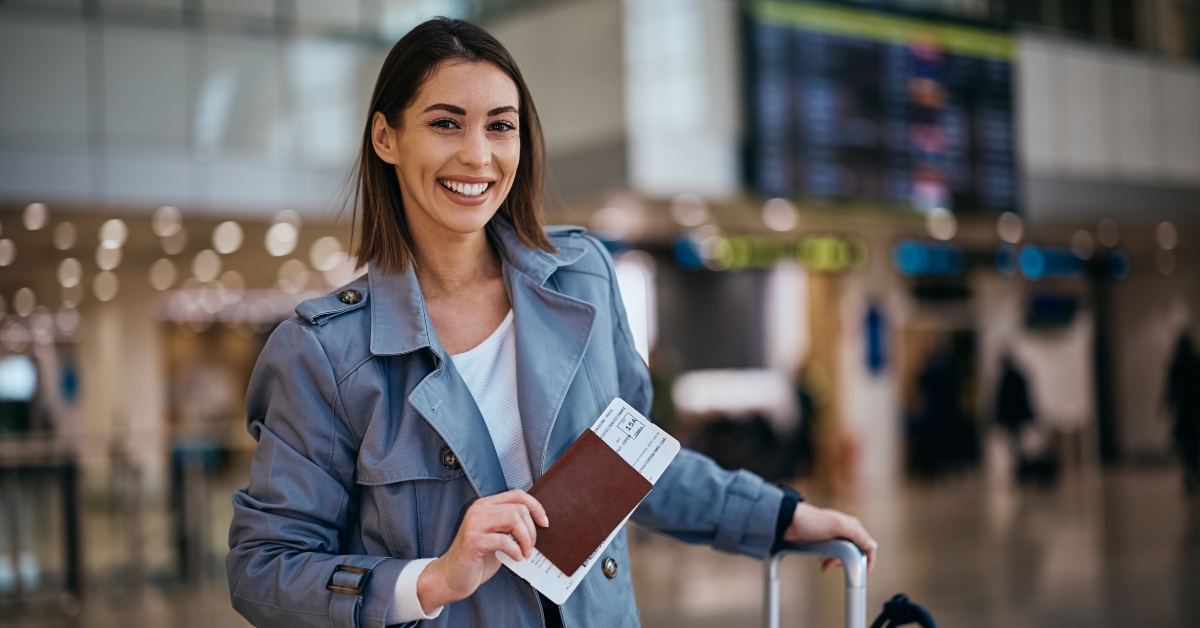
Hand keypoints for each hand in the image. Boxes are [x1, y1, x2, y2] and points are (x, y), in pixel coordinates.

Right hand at [416, 489, 547, 612]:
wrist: (451, 577)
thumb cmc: (478, 559)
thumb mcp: (497, 536)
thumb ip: (511, 526)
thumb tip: (539, 525)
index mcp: (485, 505)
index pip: (517, 494)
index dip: (536, 506)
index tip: (544, 523)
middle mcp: (479, 510)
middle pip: (518, 508)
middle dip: (531, 529)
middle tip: (531, 547)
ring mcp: (474, 524)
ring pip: (513, 519)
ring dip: (525, 539)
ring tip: (525, 553)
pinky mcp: (473, 541)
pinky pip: (503, 540)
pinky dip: (515, 550)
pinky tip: (515, 558)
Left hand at [783, 502, 877, 573]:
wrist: (787, 522)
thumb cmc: (811, 521)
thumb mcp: (836, 525)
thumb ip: (856, 534)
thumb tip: (872, 547)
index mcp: (852, 526)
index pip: (869, 547)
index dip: (869, 561)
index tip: (863, 574)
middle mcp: (846, 530)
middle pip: (857, 553)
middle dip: (847, 563)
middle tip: (833, 565)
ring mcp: (835, 536)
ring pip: (845, 556)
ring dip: (836, 562)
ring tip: (824, 564)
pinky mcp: (825, 542)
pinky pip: (833, 556)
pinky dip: (829, 561)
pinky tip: (821, 562)